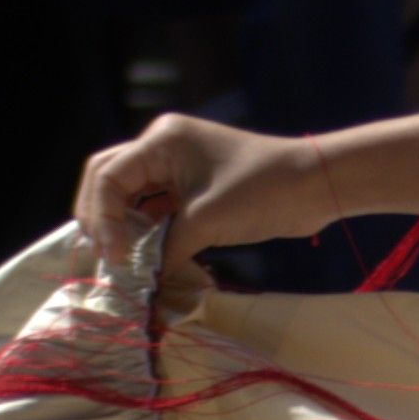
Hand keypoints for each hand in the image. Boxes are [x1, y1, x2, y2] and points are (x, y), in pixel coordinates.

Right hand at [77, 110, 325, 257]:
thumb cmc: (264, 191)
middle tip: (105, 257)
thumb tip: (139, 279)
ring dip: (124, 228)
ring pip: (131, 198)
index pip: (108, 176)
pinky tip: (146, 259)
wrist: (316, 186)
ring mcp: (177, 168)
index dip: (103, 217)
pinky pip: (157, 210)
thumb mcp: (206, 221)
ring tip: (122, 263)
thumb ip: (164, 248)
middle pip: (109, 181)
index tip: (114, 255)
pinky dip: (148, 233)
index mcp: (162, 140)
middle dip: (102, 218)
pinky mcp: (193, 189)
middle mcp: (163, 148)